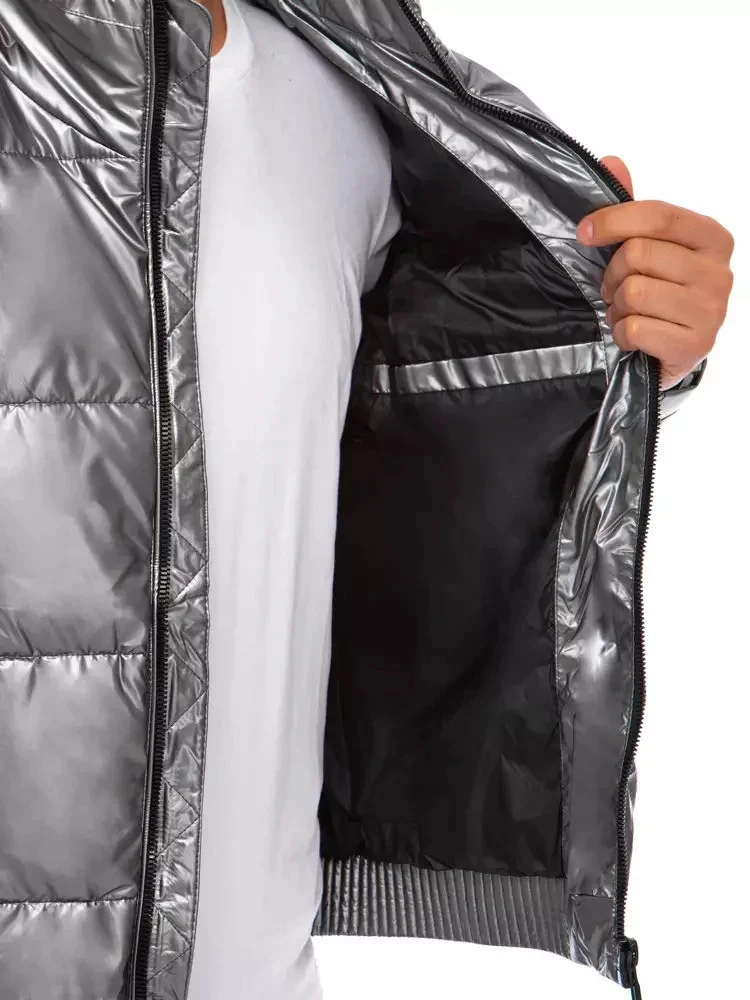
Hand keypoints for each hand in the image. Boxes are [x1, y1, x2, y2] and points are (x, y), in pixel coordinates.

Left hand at [576, 156, 733, 388]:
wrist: (669, 354)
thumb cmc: (659, 295)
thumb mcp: (648, 249)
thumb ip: (632, 209)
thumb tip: (611, 162)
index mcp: (712, 238)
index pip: (659, 216)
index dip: (614, 220)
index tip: (585, 232)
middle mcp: (719, 273)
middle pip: (639, 254)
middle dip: (613, 274)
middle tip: (614, 289)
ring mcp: (711, 312)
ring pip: (634, 292)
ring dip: (617, 307)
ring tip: (626, 312)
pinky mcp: (694, 345)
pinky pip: (635, 329)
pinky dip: (622, 333)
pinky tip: (633, 335)